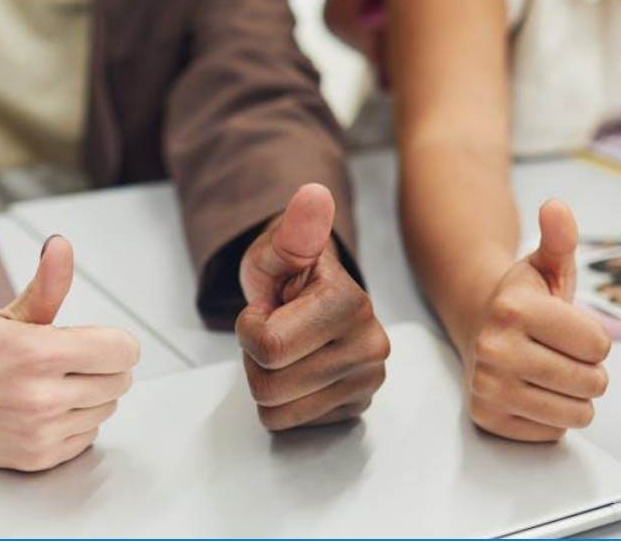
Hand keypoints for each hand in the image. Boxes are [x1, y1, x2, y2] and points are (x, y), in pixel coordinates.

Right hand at [0, 236, 139, 470]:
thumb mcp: (10, 315)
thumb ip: (48, 283)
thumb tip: (61, 247)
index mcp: (42, 353)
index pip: (123, 351)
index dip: (115, 343)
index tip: (99, 342)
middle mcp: (44, 396)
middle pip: (120, 381)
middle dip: (103, 368)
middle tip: (71, 363)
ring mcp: (42, 430)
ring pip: (106, 410)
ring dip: (90, 397)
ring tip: (54, 386)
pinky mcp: (39, 456)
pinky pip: (88, 437)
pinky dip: (75, 424)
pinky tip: (47, 411)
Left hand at [236, 184, 388, 429]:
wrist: (305, 297)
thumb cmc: (287, 274)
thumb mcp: (278, 247)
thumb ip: (293, 231)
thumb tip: (313, 197)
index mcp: (350, 304)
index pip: (269, 347)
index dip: (249, 328)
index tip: (267, 308)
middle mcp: (370, 346)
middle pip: (270, 385)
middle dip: (255, 358)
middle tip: (273, 330)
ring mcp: (366, 380)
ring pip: (277, 411)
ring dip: (266, 380)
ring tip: (283, 349)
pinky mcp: (355, 406)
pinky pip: (291, 424)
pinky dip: (283, 401)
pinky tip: (296, 369)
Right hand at [465, 200, 611, 441]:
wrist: (478, 327)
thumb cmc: (525, 300)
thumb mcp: (546, 265)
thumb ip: (559, 238)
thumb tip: (556, 206)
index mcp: (514, 309)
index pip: (599, 346)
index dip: (594, 338)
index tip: (569, 328)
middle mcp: (494, 349)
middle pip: (591, 382)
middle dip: (589, 370)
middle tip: (562, 353)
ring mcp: (487, 386)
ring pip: (577, 412)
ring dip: (575, 396)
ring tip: (552, 374)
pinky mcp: (487, 417)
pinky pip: (553, 432)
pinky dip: (552, 417)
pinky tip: (532, 391)